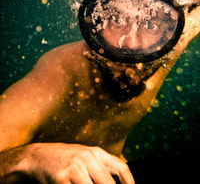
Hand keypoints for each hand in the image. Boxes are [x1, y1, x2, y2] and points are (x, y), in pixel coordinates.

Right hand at [19, 143, 134, 183]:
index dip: (130, 183)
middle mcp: (88, 158)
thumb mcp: (84, 157)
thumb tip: (116, 181)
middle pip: (109, 183)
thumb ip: (99, 167)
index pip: (121, 167)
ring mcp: (75, 167)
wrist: (37, 156)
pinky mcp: (62, 178)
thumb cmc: (63, 158)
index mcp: (96, 152)